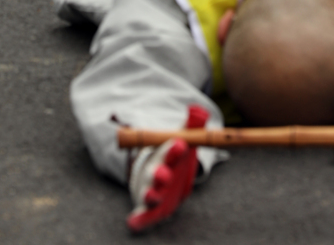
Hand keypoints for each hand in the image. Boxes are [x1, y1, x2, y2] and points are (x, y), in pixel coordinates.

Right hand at [127, 105, 207, 232]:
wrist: (155, 176)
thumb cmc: (172, 158)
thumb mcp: (182, 143)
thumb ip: (192, 127)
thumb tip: (200, 109)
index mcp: (165, 155)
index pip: (168, 151)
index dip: (173, 149)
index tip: (180, 145)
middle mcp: (155, 172)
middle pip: (156, 172)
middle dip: (159, 173)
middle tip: (164, 173)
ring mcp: (150, 190)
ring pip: (149, 193)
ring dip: (150, 194)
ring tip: (152, 194)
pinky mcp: (147, 209)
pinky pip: (141, 215)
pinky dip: (137, 219)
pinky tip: (133, 223)